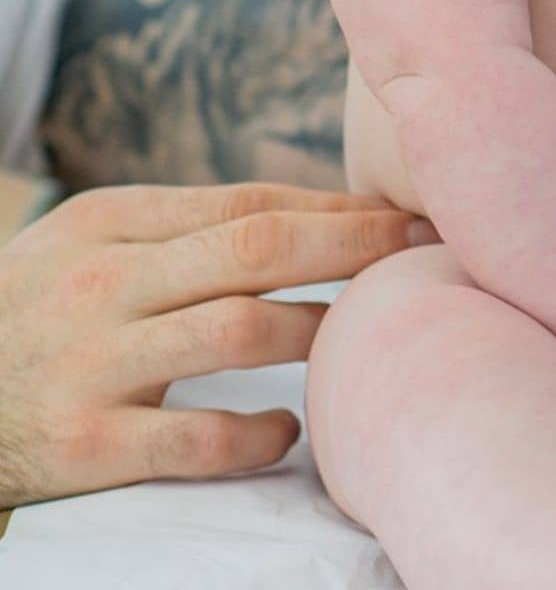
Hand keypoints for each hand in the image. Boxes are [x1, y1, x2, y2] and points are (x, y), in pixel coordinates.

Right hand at [0, 182, 427, 508]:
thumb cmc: (36, 312)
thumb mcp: (90, 244)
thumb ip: (188, 225)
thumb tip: (323, 214)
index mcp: (109, 222)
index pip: (250, 204)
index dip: (341, 210)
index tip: (408, 215)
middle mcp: (103, 284)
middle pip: (258, 249)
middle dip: (356, 247)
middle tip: (423, 253)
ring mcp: (93, 364)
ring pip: (239, 330)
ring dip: (319, 333)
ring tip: (366, 340)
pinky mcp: (84, 445)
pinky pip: (192, 438)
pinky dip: (255, 435)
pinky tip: (291, 430)